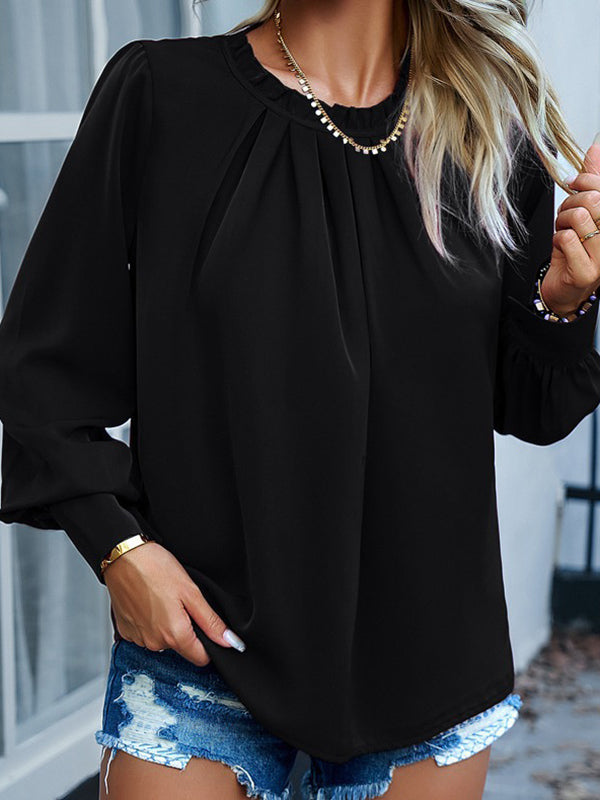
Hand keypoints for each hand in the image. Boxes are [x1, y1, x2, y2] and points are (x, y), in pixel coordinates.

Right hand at [103, 541, 245, 666]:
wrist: (123, 556)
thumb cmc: (155, 568)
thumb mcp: (191, 592)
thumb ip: (211, 622)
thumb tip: (230, 642)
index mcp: (174, 635)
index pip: (200, 658)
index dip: (208, 645)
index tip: (206, 628)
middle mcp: (154, 643)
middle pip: (181, 648)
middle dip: (186, 629)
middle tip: (180, 603)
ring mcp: (138, 638)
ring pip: (162, 640)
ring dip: (166, 625)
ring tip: (162, 599)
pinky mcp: (125, 631)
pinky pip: (146, 634)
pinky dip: (150, 622)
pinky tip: (149, 603)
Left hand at [540, 133, 599, 315]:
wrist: (565, 288)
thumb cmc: (575, 249)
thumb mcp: (584, 212)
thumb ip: (593, 182)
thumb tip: (595, 149)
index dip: (586, 178)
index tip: (573, 182)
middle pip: (593, 200)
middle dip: (570, 203)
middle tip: (565, 216)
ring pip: (579, 217)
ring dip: (562, 223)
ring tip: (563, 232)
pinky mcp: (589, 271)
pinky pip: (566, 239)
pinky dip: (557, 240)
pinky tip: (561, 249)